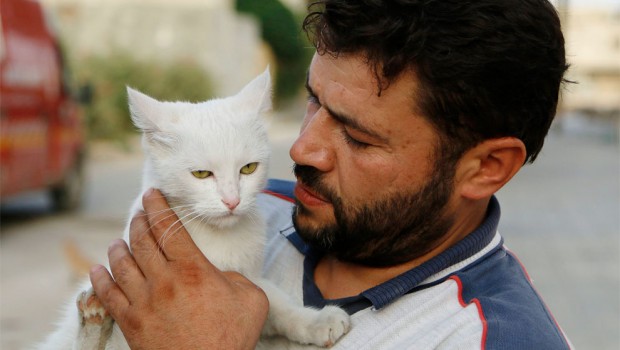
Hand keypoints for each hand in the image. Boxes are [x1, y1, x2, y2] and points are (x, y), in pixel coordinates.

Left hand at [90, 188, 268, 349]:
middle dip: (139, 220)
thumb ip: (237, 278)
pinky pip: (107, 295)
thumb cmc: (231, 339)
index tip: (152, 193)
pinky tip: (97, 270)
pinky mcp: (131, 323)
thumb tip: (222, 277)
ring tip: (119, 239)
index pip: (170, 227)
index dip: (159, 207)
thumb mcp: (252, 300)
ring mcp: (143, 302)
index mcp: (194, 270)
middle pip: (143, 240)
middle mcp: (164, 280)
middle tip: (139, 211)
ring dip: (119, 246)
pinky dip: (100, 278)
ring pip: (122, 263)